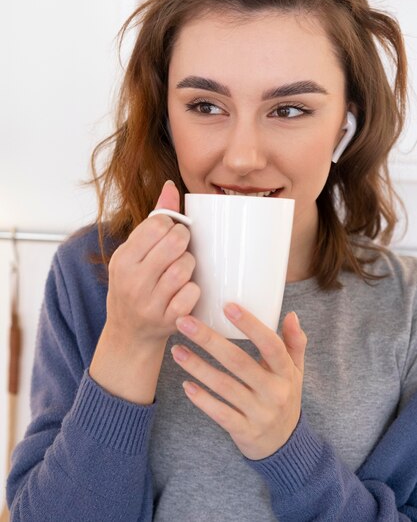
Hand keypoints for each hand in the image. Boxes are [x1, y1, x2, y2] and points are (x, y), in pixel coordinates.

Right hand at [105, 180, 200, 344]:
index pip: (157, 224)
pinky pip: (191, 295)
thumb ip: (154, 219)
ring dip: (189, 266)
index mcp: (123, 258)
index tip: (170, 233)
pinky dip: (193, 291)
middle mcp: (132, 280)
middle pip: (174, 243)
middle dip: (184, 241)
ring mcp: (148, 303)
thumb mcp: (134, 253)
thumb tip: (170, 187)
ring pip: (184, 268)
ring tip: (182, 269)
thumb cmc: (134, 286)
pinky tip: (184, 291)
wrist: (128, 334)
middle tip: (181, 248)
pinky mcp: (166, 321)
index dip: (171, 225)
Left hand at [171, 305, 306, 459]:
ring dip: (197, 366)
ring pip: (224, 386)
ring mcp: (259, 413)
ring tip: (176, 350)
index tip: (227, 306)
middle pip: (239, 362)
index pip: (270, 345)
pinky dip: (202, 399)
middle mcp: (274, 392)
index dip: (250, 325)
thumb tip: (291, 314)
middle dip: (208, 339)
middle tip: (184, 322)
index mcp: (286, 372)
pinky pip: (220, 413)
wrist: (285, 445)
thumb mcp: (295, 370)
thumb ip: (294, 342)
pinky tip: (185, 384)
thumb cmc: (285, 396)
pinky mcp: (244, 431)